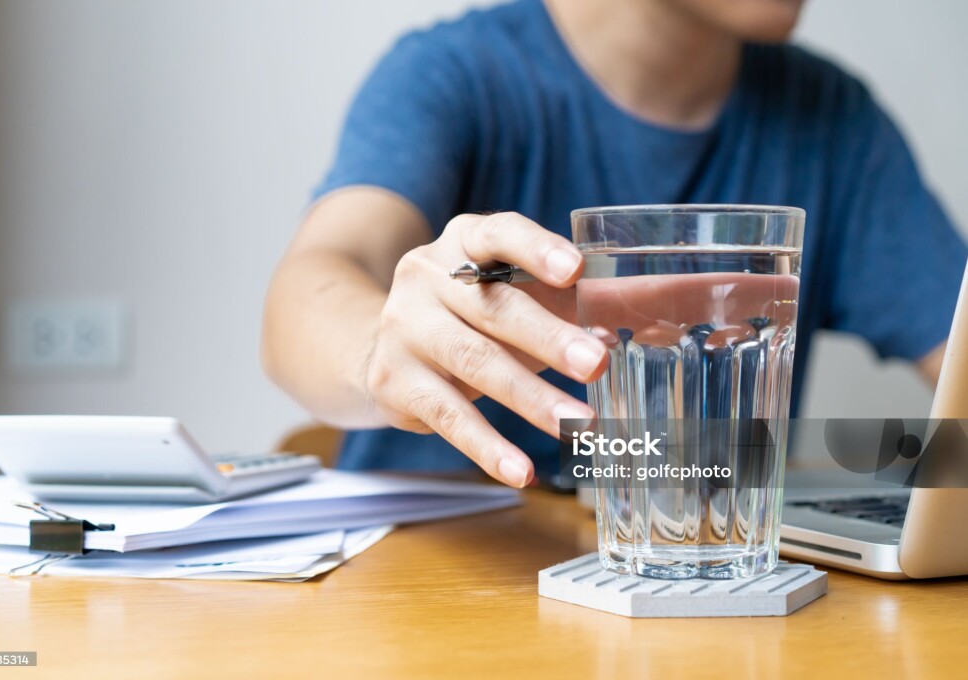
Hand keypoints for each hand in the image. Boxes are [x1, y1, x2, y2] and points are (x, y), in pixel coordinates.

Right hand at [364, 212, 607, 486]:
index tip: (575, 270)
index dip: (535, 249)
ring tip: (579, 426)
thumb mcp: (528, 293)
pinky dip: (487, 446)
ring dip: (529, 397)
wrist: (387, 343)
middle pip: (493, 307)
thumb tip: (690, 298)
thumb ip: (596, 296)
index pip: (499, 233)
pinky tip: (521, 471)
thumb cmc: (479, 312)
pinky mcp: (393, 380)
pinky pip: (447, 416)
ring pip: (474, 363)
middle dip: (546, 338)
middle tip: (596, 364)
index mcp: (464, 241)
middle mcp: (426, 276)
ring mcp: (405, 328)